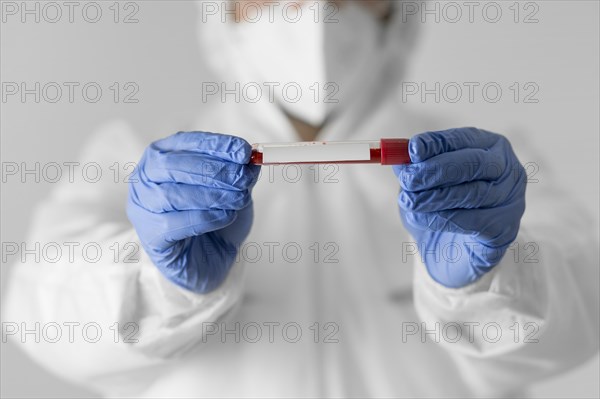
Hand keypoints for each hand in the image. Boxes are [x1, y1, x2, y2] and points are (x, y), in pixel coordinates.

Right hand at [127, 132, 259, 292]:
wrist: (206, 260)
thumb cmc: (214, 218)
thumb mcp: (231, 189)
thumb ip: (238, 173)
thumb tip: (252, 159)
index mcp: (162, 157)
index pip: (185, 142)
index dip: (215, 144)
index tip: (243, 151)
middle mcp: (146, 179)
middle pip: (172, 165)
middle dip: (214, 169)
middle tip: (242, 178)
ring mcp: (143, 208)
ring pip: (172, 194)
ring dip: (212, 195)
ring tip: (238, 199)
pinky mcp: (150, 236)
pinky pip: (175, 224)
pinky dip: (205, 217)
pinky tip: (225, 216)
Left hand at [394, 127, 526, 287]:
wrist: (450, 250)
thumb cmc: (439, 207)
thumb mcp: (422, 182)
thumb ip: (415, 166)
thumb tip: (401, 157)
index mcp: (489, 148)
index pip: (465, 139)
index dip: (437, 143)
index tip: (413, 150)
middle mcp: (507, 171)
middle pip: (474, 164)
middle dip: (436, 170)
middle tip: (408, 179)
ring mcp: (511, 201)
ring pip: (473, 193)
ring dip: (434, 197)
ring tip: (408, 202)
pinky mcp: (505, 230)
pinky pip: (473, 221)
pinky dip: (441, 219)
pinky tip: (419, 219)